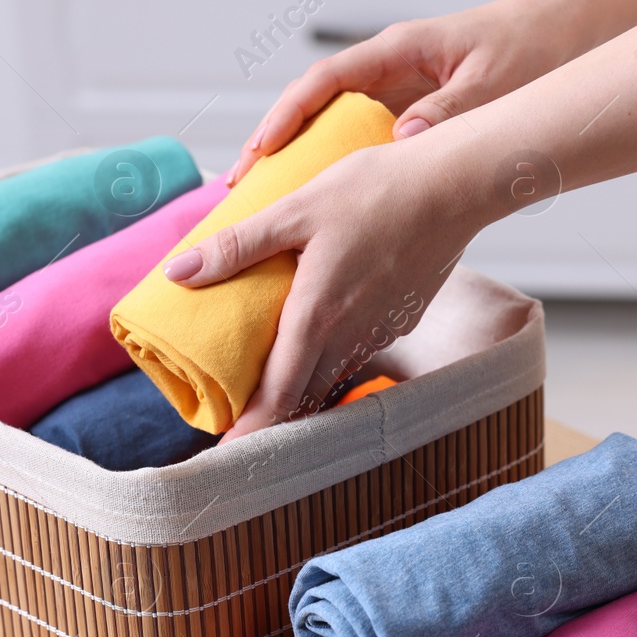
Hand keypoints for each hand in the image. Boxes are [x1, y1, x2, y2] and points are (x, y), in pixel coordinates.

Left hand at [169, 134, 484, 440]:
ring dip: (302, 389)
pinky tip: (321, 337)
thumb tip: (179, 272)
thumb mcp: (296, 208)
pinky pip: (359, 352)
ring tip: (272, 385)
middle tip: (238, 419)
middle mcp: (351, 335)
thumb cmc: (376, 189)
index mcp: (318, 316)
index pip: (279, 394)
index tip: (227, 451)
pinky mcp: (403, 317)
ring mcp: (382, 329)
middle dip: (271, 415)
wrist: (457, 185)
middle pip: (305, 396)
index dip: (251, 428)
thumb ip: (237, 245)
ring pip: (333, 376)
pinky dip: (333, 360)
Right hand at [227, 0, 572, 186]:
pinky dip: (336, 174)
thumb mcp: (491, 81)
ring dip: (298, 164)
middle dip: (274, 144)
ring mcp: (394, 95)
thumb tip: (403, 139)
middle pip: (313, 107)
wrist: (558, 37)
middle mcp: (386, 71)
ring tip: (262, 207)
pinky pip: (360, 147)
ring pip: (331, 130)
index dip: (289, 113)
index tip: (262, 148)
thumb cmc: (528, 50)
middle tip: (239, 188)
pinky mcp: (407, 119)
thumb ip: (449, 110)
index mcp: (397, 50)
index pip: (326, 80)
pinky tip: (321, 210)